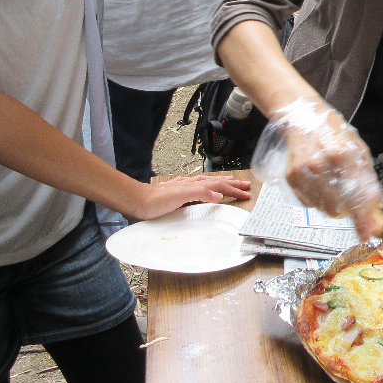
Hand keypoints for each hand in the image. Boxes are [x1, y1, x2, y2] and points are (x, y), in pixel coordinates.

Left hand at [128, 174, 251, 219]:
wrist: (136, 201)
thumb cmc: (155, 201)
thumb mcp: (179, 197)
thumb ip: (199, 194)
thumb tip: (219, 194)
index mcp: (194, 185)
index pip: (219, 186)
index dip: (233, 189)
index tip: (246, 194)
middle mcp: (190, 184)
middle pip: (216, 182)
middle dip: (232, 184)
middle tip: (246, 186)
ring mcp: (183, 187)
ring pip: (207, 183)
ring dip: (221, 183)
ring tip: (230, 181)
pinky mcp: (176, 193)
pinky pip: (196, 187)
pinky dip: (205, 186)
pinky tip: (202, 186)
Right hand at [253, 98, 382, 239]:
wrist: (302, 117)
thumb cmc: (334, 132)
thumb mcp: (359, 150)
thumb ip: (368, 181)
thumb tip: (376, 208)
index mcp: (342, 154)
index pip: (354, 195)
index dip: (362, 218)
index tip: (367, 233)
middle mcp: (320, 164)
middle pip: (337, 208)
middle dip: (348, 210)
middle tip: (351, 199)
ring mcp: (302, 172)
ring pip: (323, 208)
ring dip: (333, 204)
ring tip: (333, 183)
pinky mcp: (291, 177)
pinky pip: (309, 202)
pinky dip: (318, 198)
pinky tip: (319, 181)